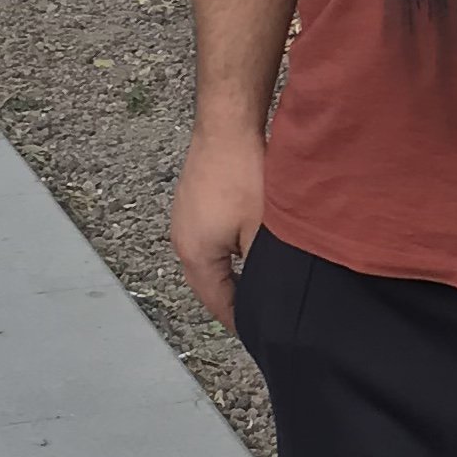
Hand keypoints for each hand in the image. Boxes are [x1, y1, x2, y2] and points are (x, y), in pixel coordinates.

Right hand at [168, 123, 263, 327]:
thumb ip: (266, 268)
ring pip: (209, 260)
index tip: (263, 333)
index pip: (219, 304)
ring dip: (232, 273)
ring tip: (260, 283)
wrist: (228, 123)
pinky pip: (210, 237)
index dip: (243, 322)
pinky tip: (249, 245)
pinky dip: (228, 249)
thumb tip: (274, 296)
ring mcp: (185, 218)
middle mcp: (182, 240)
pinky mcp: (193, 200)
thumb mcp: (264, 232)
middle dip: (235, 300)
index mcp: (196, 256)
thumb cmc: (244, 173)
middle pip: (209, 285)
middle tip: (263, 314)